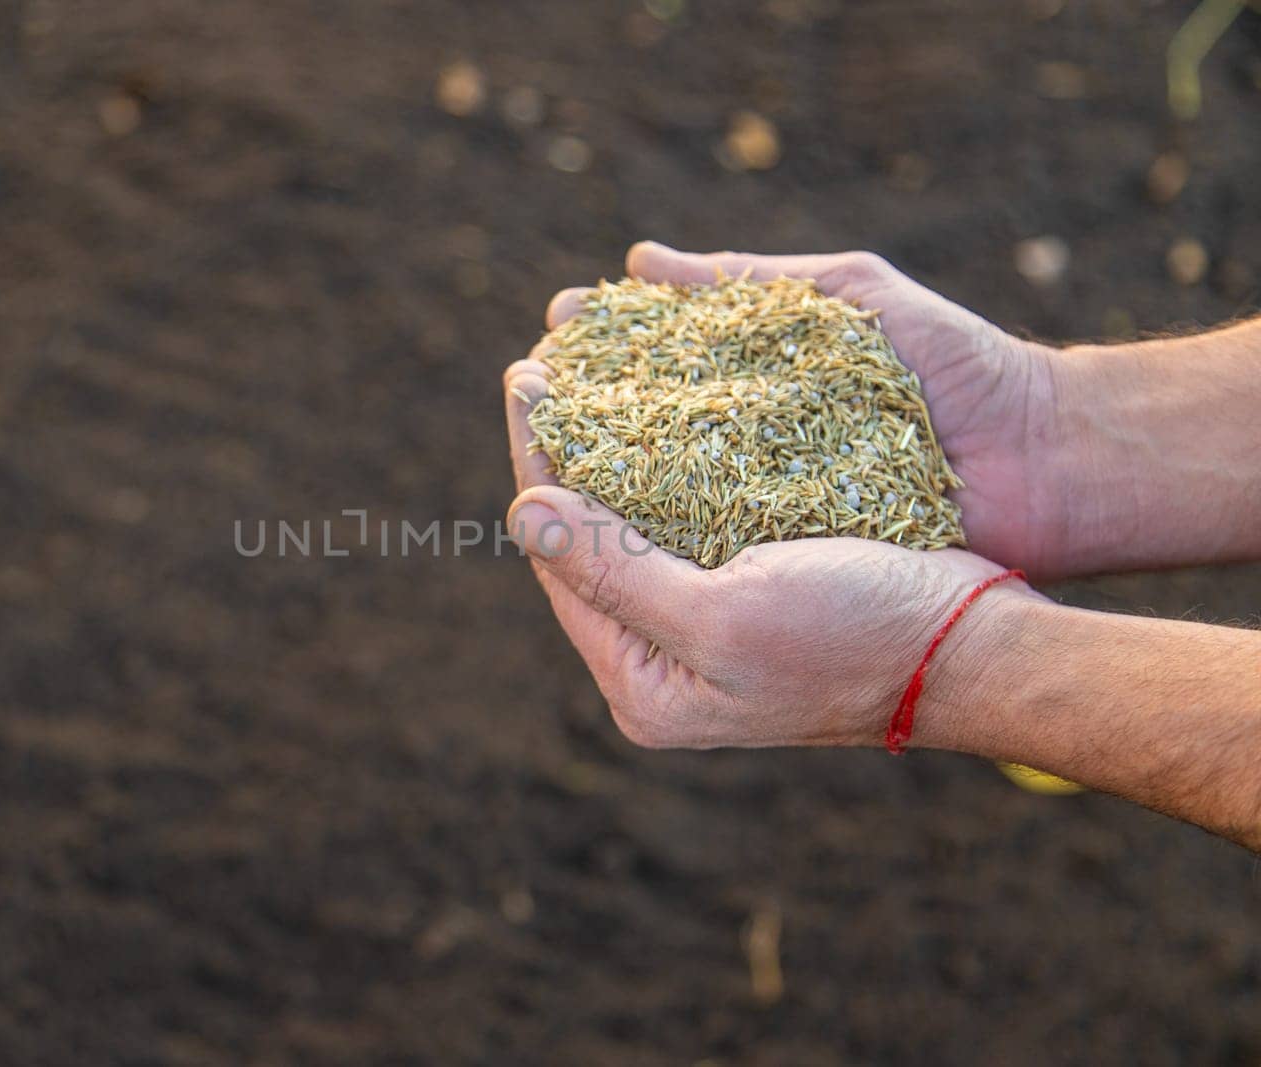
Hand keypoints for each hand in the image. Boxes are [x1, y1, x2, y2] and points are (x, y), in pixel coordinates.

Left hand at [502, 246, 1045, 748]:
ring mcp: (705, 622)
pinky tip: (649, 402)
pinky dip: (665, 457)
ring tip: (582, 369)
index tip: (524, 381)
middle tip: (540, 364)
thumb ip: (614, 570)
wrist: (974, 644)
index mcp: (643, 685)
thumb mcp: (723, 614)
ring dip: (610, 445)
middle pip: (588, 538)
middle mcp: (662, 659)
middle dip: (565, 451)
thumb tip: (523, 511)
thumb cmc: (854, 635)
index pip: (561, 560)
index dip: (537, 465)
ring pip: (633, 519)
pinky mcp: (747, 583)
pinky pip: (685, 511)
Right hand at [556, 243, 1068, 578]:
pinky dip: (652, 541)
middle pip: (640, 442)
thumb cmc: (955, 369)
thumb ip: (750, 279)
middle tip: (527, 387)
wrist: (1045, 463)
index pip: (656, 373)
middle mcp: (748, 454)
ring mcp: (761, 521)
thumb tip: (636, 262)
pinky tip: (600, 522)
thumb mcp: (849, 299)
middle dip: (578, 416)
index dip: (598, 357)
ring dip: (595, 481)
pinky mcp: (783, 576)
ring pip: (657, 505)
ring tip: (543, 450)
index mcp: (755, 390)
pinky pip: (705, 560)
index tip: (551, 332)